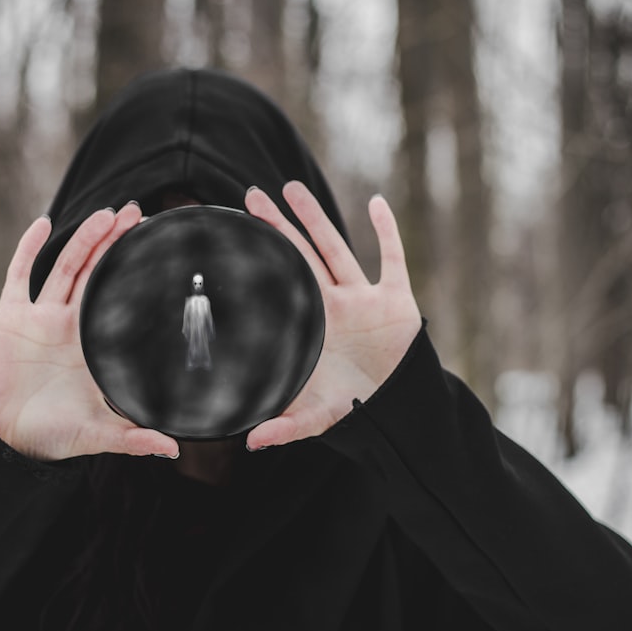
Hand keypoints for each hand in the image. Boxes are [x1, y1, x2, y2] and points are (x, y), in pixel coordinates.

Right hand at [0, 204, 179, 461]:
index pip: (119, 300)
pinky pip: (19, 275)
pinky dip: (28, 248)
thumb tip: (174, 449)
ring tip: (106, 213)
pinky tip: (42, 223)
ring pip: (66, 268)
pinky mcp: (11, 317)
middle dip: (114, 243)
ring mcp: (40, 318)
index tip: (159, 250)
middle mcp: (70, 325)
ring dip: (84, 239)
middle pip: (96, 274)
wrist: (1, 437)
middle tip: (138, 214)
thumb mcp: (97, 434)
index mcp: (93, 345)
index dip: (134, 274)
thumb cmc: (50, 435)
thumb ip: (134, 438)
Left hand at [244, 182, 421, 449]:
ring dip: (316, 218)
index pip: (279, 282)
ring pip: (336, 248)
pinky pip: (392, 259)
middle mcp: (333, 304)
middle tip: (250, 194)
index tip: (234, 234)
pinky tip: (376, 202)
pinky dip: (387, 231)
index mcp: (311, 324)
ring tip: (292, 186)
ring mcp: (364, 299)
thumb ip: (286, 427)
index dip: (260, 259)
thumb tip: (250, 443)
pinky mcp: (397, 301)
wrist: (397, 408)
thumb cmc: (353, 408)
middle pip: (299, 255)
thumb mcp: (318, 417)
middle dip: (277, 226)